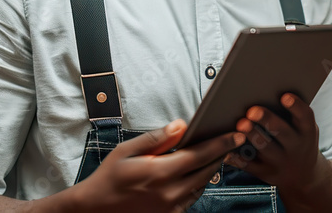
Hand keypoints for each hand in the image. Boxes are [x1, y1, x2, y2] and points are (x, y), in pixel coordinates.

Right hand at [67, 119, 245, 212]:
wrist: (96, 209)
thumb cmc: (109, 177)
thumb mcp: (127, 151)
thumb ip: (157, 138)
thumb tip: (180, 125)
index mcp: (160, 173)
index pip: (199, 155)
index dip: (220, 144)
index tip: (235, 135)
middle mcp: (170, 193)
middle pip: (206, 171)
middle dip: (221, 155)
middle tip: (231, 142)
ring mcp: (171, 208)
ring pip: (202, 186)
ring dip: (210, 170)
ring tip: (215, 155)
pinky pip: (192, 199)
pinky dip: (197, 184)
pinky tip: (195, 174)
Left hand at [224, 94, 328, 199]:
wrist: (304, 177)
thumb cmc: (298, 142)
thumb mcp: (304, 129)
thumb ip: (292, 114)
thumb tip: (268, 89)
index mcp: (306, 132)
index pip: (305, 117)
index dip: (296, 107)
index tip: (284, 96)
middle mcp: (295, 147)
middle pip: (282, 132)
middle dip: (267, 120)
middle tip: (253, 110)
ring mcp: (280, 161)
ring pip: (265, 148)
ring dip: (252, 135)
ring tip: (241, 124)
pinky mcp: (265, 172)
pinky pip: (249, 165)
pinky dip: (237, 158)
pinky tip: (227, 149)